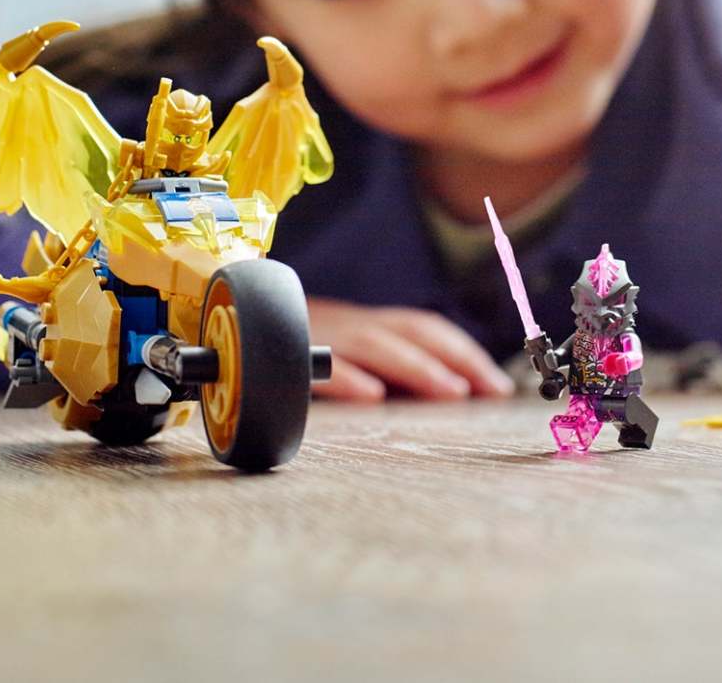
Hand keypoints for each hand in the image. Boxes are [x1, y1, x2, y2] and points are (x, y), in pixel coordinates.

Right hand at [306, 297, 514, 402]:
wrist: (225, 323)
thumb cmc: (294, 350)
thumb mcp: (343, 356)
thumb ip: (383, 371)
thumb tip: (445, 398)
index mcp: (367, 325)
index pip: (427, 329)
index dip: (465, 352)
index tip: (497, 386)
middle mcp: (350, 324)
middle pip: (412, 330)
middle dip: (455, 358)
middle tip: (487, 391)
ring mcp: (321, 335)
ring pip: (375, 345)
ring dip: (416, 367)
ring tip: (450, 392)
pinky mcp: (287, 353)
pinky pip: (320, 364)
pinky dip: (347, 377)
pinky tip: (370, 396)